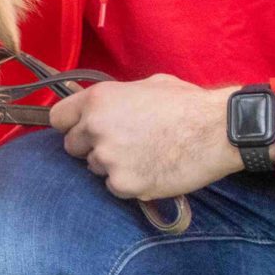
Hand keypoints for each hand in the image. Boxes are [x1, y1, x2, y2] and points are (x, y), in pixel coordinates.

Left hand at [51, 75, 243, 200]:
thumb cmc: (187, 103)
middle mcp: (95, 127)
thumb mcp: (146, 85)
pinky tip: (153, 170)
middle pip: (72, 147)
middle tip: (122, 145)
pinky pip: (115, 188)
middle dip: (91, 147)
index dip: (72, 125)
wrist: (216, 130)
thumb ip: (117, 99)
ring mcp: (108, 158)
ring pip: (95, 169)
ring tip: (145, 156)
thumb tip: (106, 107)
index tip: (83, 131)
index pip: (58, 118)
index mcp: (98, 99)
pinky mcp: (124, 184)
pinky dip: (131, 183)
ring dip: (113, 166)